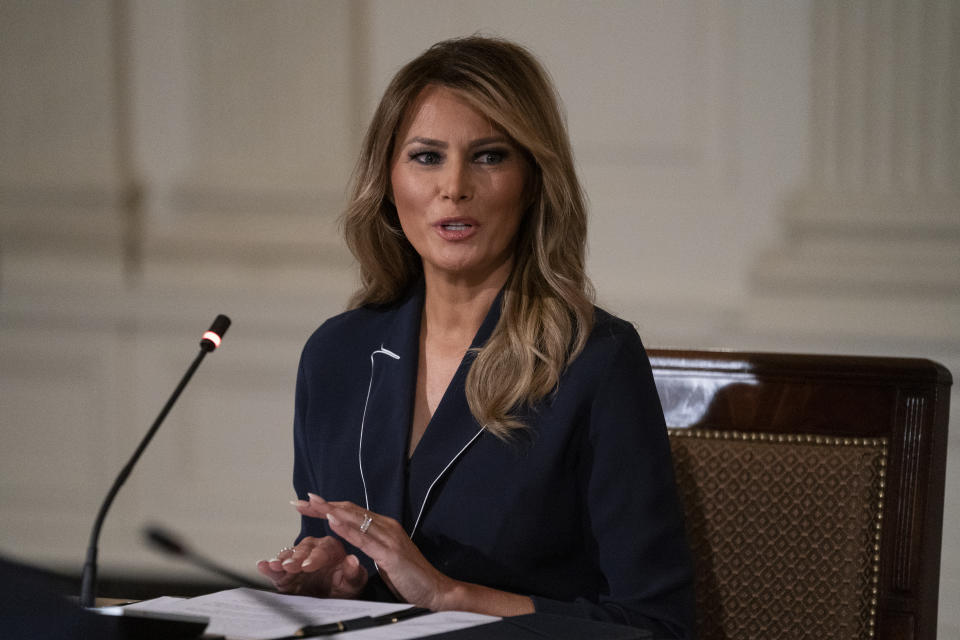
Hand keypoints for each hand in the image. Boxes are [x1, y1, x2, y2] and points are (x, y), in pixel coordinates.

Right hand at [256, 534, 367, 597]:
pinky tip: (262, 565)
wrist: (332, 601)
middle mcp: (313, 550)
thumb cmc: (345, 588)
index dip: (314, 557)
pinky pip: (276, 568)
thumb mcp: (353, 583)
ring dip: (281, 561)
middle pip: (303, 551)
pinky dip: (269, 567)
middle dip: (295, 559)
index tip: (308, 566)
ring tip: (274, 566)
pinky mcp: (285, 573)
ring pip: (288, 557)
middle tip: (289, 567)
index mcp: (332, 548)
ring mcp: (298, 560)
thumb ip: (353, 573)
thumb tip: (353, 560)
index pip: (323, 548)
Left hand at [293, 494, 454, 609]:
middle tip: (300, 500)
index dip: (330, 506)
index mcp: (384, 527)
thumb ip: (371, 543)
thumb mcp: (385, 557)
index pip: (352, 512)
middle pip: (350, 511)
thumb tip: (352, 536)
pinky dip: (347, 529)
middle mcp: (386, 526)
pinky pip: (364, 539)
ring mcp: (389, 538)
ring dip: (331, 511)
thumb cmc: (410, 577)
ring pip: (355, 520)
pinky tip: (333, 522)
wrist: (435, 590)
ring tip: (312, 505)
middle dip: (323, 505)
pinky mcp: (391, 553)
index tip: (309, 502)